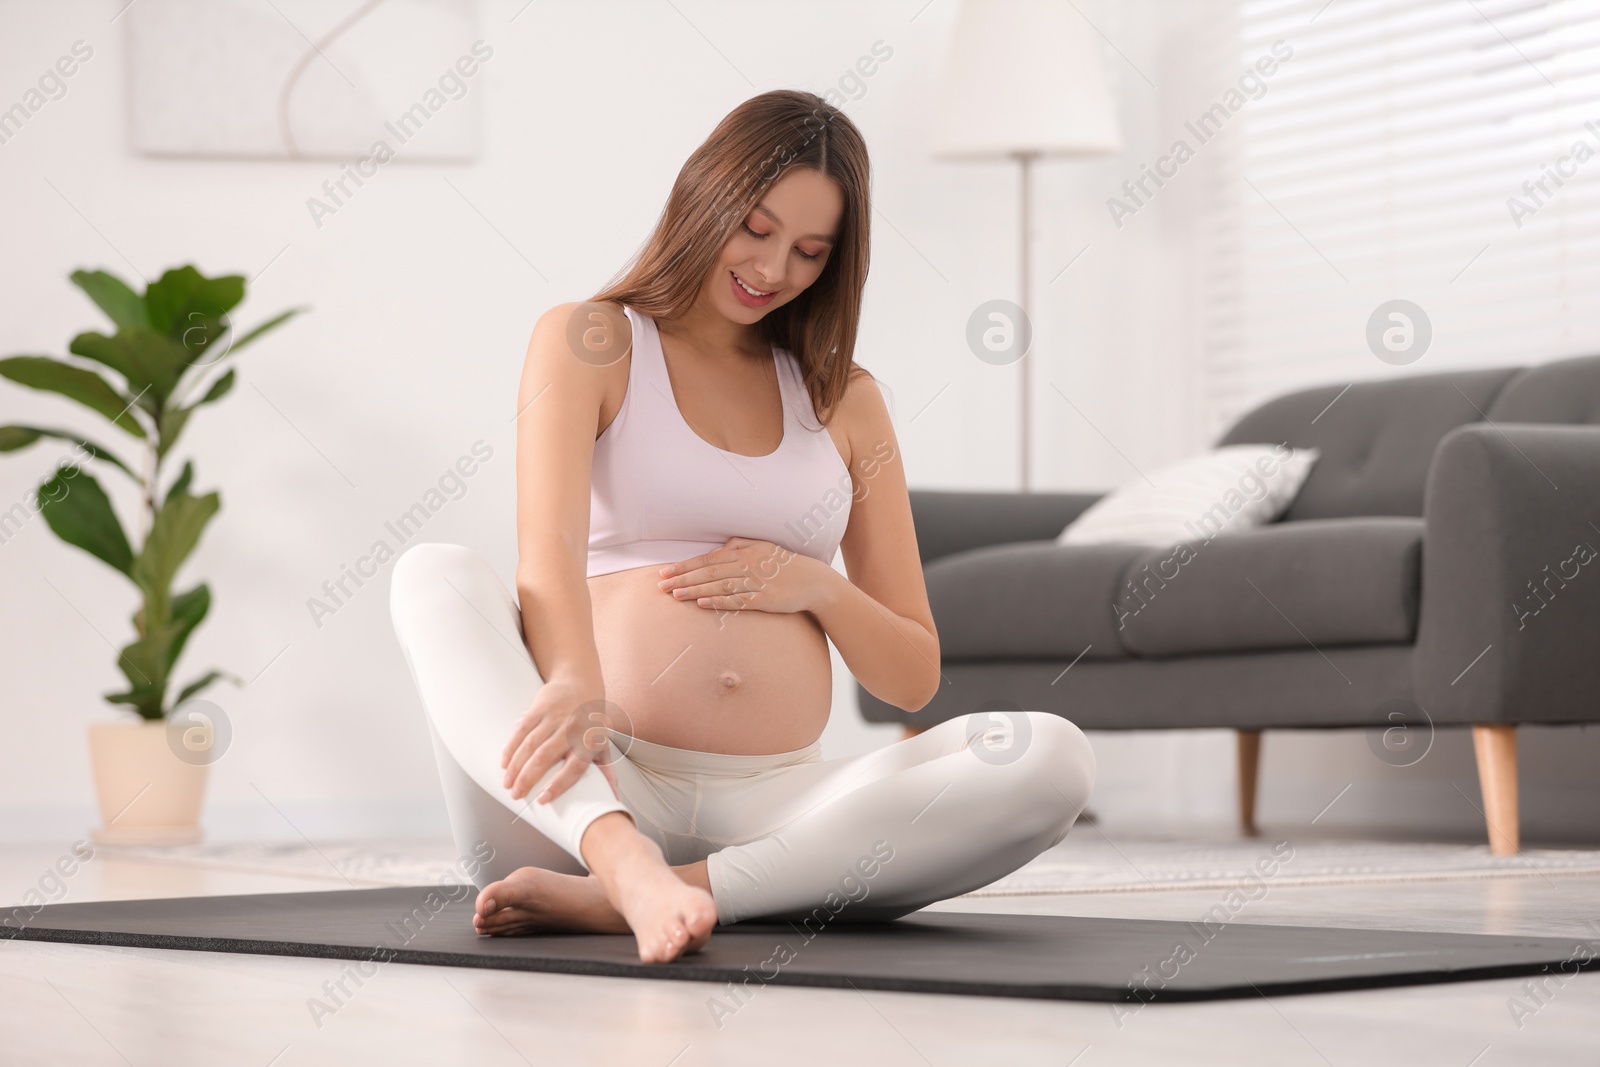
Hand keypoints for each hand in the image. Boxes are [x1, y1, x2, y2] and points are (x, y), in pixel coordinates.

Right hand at [500, 676, 621, 803]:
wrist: (581, 682)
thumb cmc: (592, 721)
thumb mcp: (603, 743)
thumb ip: (606, 772)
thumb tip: (614, 800)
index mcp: (589, 742)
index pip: (575, 767)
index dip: (559, 784)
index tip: (542, 799)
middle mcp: (572, 729)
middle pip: (546, 757)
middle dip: (528, 778)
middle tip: (516, 795)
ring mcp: (555, 717)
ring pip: (530, 745)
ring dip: (516, 766)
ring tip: (508, 784)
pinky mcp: (540, 707)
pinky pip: (522, 730)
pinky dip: (511, 747)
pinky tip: (505, 762)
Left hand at [655, 536, 831, 614]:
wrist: (813, 582)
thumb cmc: (785, 564)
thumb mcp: (763, 547)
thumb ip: (739, 544)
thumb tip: (718, 549)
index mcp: (744, 552)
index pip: (708, 559)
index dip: (685, 565)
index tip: (665, 571)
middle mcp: (747, 565)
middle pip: (708, 571)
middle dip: (683, 577)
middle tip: (661, 585)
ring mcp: (755, 583)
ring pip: (718, 585)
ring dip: (695, 590)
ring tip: (674, 595)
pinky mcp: (763, 599)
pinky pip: (737, 601)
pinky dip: (718, 601)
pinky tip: (702, 603)